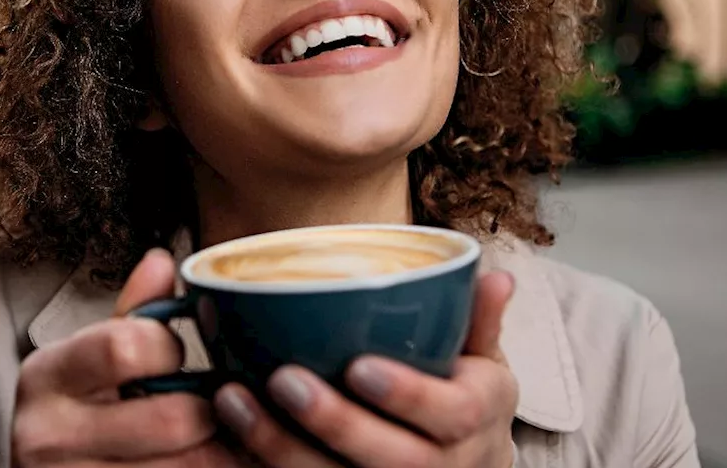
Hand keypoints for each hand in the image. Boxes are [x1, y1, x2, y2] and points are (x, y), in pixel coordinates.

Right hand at [13, 249, 242, 466]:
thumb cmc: (74, 408)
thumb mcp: (89, 356)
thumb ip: (131, 314)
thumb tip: (163, 262)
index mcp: (47, 374)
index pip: (125, 347)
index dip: (171, 348)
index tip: (179, 355)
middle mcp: (48, 434)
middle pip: (170, 420)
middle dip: (208, 411)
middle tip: (218, 405)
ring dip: (216, 451)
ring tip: (220, 436)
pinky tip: (208, 460)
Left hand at [213, 272, 518, 467]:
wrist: (469, 466)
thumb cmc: (464, 400)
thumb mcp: (484, 361)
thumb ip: (480, 319)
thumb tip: (497, 277)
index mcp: (476, 421)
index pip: (450, 413)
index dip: (406, 394)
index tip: (359, 365)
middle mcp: (444, 466)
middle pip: (392, 461)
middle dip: (335, 424)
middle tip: (284, 380)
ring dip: (280, 447)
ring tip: (234, 400)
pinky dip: (266, 465)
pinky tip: (229, 433)